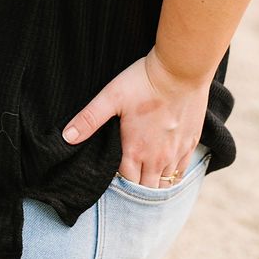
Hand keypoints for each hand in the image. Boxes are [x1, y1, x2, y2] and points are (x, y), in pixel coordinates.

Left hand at [61, 48, 209, 187]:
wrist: (181, 69)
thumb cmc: (143, 81)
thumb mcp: (111, 97)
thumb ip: (89, 119)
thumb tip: (66, 137)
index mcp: (135, 150)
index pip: (125, 181)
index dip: (117, 179)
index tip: (112, 171)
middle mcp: (157, 159)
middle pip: (145, 189)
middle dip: (135, 187)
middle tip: (127, 176)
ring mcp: (176, 153)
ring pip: (164, 183)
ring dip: (153, 182)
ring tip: (144, 174)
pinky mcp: (191, 143)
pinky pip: (181, 171)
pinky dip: (172, 174)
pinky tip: (165, 166)